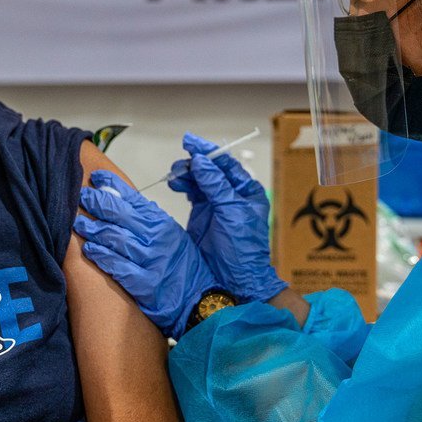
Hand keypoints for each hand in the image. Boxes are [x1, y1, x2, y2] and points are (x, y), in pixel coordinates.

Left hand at [75, 170, 217, 338]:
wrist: (200, 298)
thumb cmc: (183, 264)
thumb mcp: (171, 234)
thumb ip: (148, 218)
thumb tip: (121, 198)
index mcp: (162, 223)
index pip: (133, 198)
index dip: (112, 185)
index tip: (96, 178)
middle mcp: (156, 238)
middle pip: (119, 214)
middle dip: (96, 202)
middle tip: (81, 196)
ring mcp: (150, 260)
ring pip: (114, 238)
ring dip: (93, 229)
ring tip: (78, 223)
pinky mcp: (145, 283)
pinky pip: (117, 266)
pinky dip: (101, 256)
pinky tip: (89, 250)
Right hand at [168, 132, 287, 302]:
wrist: (234, 279)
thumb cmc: (242, 249)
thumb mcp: (232, 213)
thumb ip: (216, 186)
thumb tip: (202, 161)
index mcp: (246, 191)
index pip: (226, 163)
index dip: (208, 151)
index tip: (190, 142)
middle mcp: (231, 194)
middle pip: (210, 169)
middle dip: (194, 163)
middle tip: (180, 163)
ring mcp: (216, 204)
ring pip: (199, 180)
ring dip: (186, 174)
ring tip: (175, 175)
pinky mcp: (203, 214)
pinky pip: (192, 193)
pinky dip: (183, 186)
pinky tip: (175, 184)